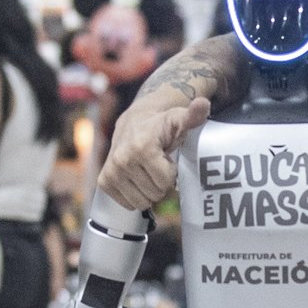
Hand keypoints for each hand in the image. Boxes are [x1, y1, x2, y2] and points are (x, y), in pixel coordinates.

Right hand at [99, 95, 205, 209]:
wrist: (134, 123)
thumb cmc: (161, 125)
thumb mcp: (179, 119)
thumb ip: (194, 115)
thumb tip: (203, 103)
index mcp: (142, 147)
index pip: (166, 183)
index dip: (171, 174)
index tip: (167, 160)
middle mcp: (122, 160)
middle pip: (155, 195)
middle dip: (160, 184)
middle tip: (157, 166)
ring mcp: (111, 171)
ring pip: (141, 203)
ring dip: (148, 191)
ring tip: (147, 172)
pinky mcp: (104, 181)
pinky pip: (127, 204)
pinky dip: (135, 195)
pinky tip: (136, 178)